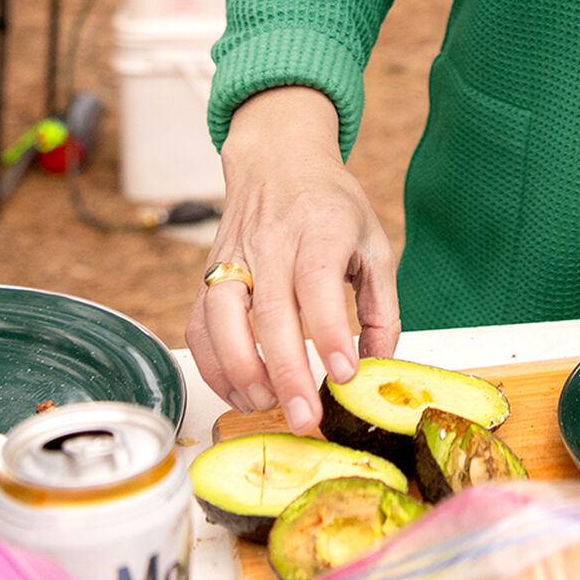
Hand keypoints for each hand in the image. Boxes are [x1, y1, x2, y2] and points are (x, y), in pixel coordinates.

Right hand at [185, 87, 399, 431]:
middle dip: (287, 372)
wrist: (278, 161)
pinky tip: (240, 391)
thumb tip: (376, 364)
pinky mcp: (208, 275)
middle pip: (271, 309)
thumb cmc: (331, 206)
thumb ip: (381, 306)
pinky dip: (213, 366)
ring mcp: (233, 257)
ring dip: (241, 371)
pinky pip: (198, 326)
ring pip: (221, 318)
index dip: (329, 331)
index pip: (319, 280)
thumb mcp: (374, 243)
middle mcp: (273, 241)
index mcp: (322, 226)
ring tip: (269, 404)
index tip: (344, 374)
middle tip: (307, 418)